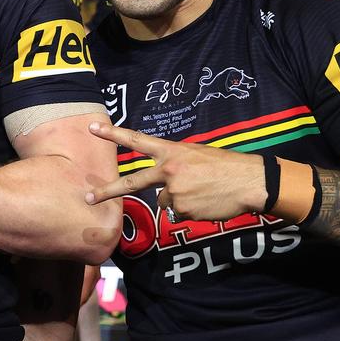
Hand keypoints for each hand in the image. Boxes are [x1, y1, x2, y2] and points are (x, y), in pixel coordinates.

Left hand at [85, 122, 266, 220]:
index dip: (113, 134)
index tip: (92, 128)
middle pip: (132, 183)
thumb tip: (162, 186)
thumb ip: (174, 164)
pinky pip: (179, 213)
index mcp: (171, 152)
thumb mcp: (196, 155)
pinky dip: (191, 209)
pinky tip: (206, 202)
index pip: (137, 140)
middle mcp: (168, 170)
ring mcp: (174, 191)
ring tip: (203, 192)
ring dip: (180, 199)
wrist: (249, 182)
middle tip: (89, 197)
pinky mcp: (183, 209)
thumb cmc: (225, 166)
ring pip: (165, 201)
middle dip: (108, 191)